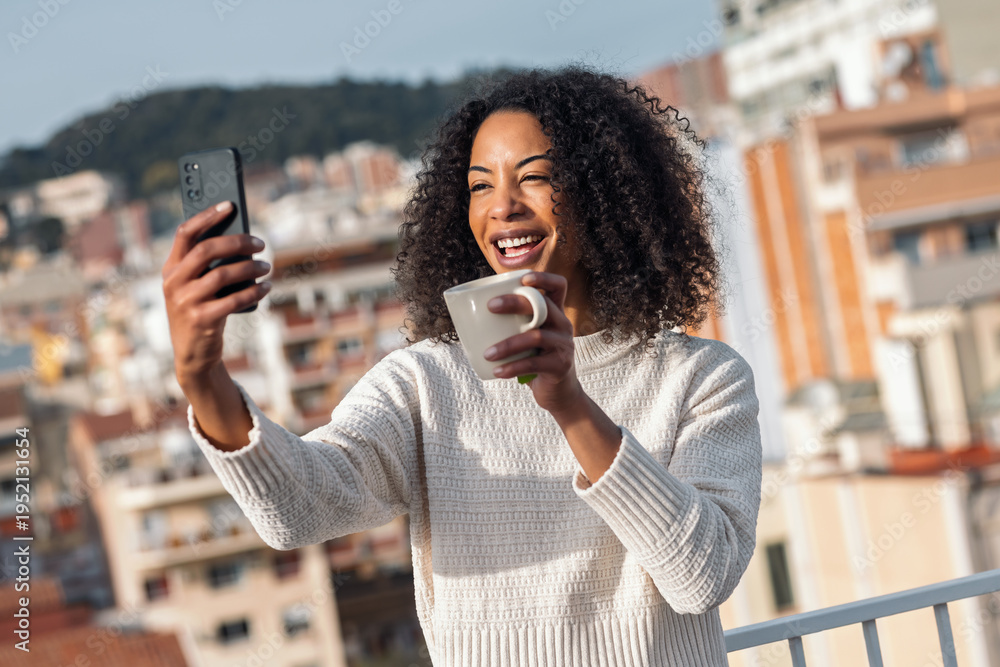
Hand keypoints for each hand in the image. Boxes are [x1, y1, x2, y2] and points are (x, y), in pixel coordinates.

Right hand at [162, 201, 271, 387]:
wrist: (192, 354)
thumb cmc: (201, 311)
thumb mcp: (197, 287)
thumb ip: (210, 266)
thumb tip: (243, 241)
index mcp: (171, 268)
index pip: (186, 233)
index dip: (207, 216)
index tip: (230, 205)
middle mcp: (173, 282)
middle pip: (207, 250)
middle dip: (237, 242)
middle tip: (260, 244)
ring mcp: (185, 302)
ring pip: (223, 275)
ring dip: (250, 269)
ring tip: (267, 267)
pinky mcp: (201, 319)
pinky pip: (234, 300)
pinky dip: (254, 292)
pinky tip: (266, 287)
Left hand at [484, 271, 582, 414]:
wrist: (558, 392)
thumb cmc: (535, 358)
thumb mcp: (528, 337)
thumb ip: (512, 324)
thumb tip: (468, 316)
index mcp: (556, 313)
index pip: (558, 286)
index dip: (543, 278)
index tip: (523, 279)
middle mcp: (563, 325)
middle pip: (543, 306)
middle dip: (515, 302)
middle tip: (490, 307)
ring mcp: (564, 345)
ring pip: (536, 336)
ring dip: (507, 345)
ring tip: (487, 354)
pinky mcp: (560, 366)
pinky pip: (534, 364)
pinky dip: (512, 367)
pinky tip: (497, 372)